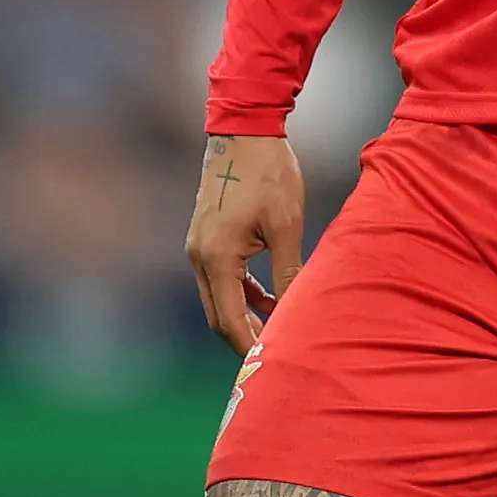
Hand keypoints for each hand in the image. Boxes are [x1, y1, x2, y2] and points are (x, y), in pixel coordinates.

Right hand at [187, 133, 304, 355]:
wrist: (244, 132)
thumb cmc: (269, 175)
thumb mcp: (286, 226)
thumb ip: (289, 273)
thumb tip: (297, 312)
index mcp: (216, 258)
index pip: (229, 319)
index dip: (249, 346)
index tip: (269, 364)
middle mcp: (198, 257)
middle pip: (218, 315)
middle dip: (244, 338)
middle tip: (276, 357)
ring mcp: (198, 247)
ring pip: (218, 298)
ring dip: (245, 316)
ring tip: (278, 332)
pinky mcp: (206, 239)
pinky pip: (221, 279)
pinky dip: (242, 293)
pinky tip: (270, 299)